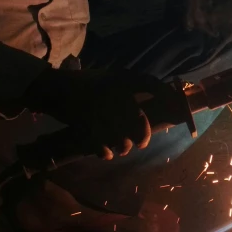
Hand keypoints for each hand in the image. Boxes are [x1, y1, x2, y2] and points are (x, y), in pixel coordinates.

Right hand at [24, 68, 171, 159]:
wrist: (53, 89)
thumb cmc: (84, 85)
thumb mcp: (109, 79)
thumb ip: (129, 90)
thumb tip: (152, 106)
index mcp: (120, 79)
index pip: (151, 84)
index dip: (166, 95)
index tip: (178, 108)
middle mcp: (114, 92)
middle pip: (138, 121)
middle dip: (142, 136)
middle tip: (141, 143)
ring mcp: (100, 109)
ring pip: (122, 138)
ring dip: (123, 146)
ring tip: (121, 148)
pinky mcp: (85, 124)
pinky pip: (103, 146)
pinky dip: (105, 152)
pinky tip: (105, 152)